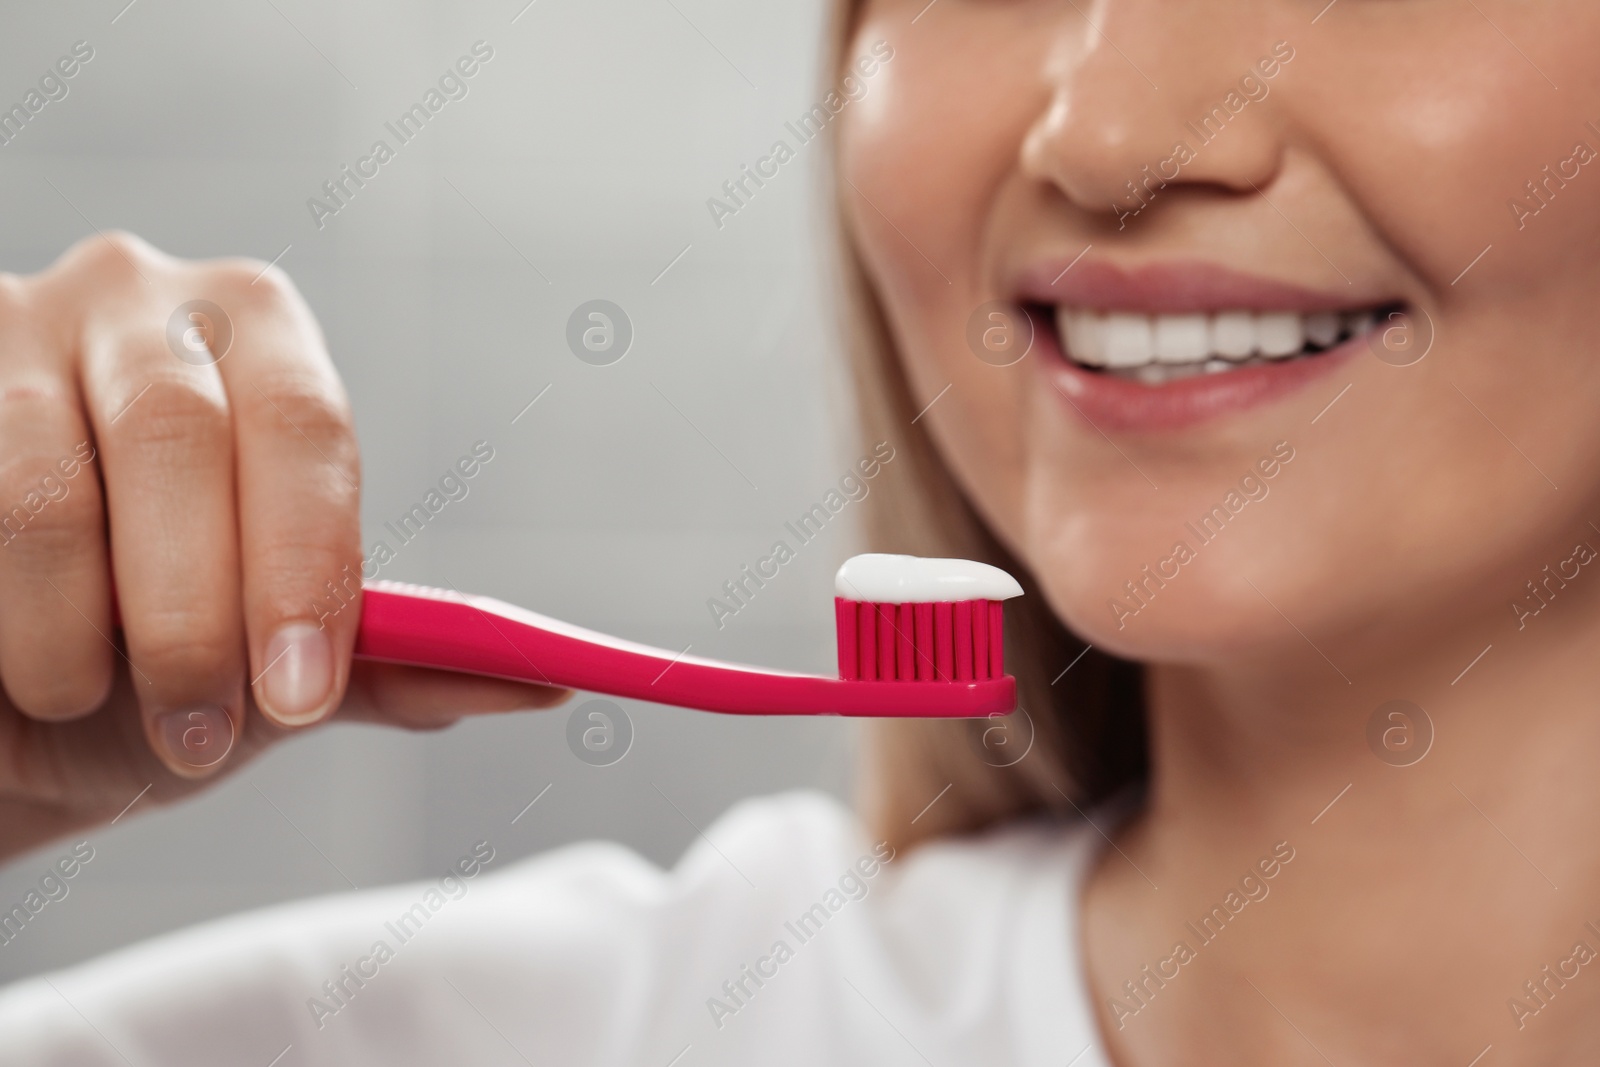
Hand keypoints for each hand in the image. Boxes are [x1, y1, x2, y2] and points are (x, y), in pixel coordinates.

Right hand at [0, 232, 564, 860]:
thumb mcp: (282, 652)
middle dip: (195, 613)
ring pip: (45, 489)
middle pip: (178, 440)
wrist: (10, 680)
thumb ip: (394, 661)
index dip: (305, 564)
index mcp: (261, 339)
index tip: (301, 692)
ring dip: (74, 631)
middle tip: (203, 735)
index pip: (305, 428)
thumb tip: (544, 683)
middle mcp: (140, 302)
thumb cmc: (164, 647)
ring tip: (84, 703)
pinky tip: (8, 662)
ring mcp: (10, 325)